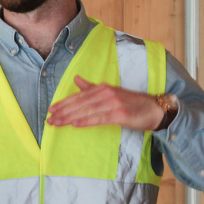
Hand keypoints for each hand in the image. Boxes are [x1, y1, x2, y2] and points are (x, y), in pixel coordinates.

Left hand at [47, 76, 163, 130]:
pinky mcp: (120, 114)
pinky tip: (75, 124)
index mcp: (102, 88)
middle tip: (49, 119)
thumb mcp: (111, 92)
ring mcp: (113, 103)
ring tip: (57, 123)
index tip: (50, 109)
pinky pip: (99, 118)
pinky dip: (86, 121)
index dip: (64, 103)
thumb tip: (76, 79)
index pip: (79, 96)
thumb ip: (92, 87)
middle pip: (80, 103)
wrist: (154, 109)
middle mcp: (106, 93)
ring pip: (86, 111)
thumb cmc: (131, 103)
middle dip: (63, 111)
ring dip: (70, 117)